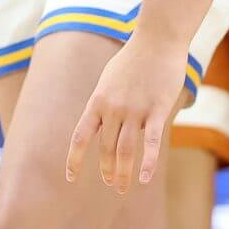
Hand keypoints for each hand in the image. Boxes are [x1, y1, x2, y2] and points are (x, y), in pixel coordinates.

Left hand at [67, 33, 192, 193]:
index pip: (80, 137)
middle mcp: (113, 108)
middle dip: (107, 170)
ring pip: (125, 150)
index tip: (70, 178)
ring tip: (122, 188)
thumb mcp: (109, 79)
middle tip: (111, 184)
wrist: (157, 39)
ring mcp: (135, 110)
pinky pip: (151, 143)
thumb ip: (104, 102)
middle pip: (105, 149)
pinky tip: (145, 179)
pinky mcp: (158, 110)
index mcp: (98, 101)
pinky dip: (148, 163)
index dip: (74, 159)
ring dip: (122, 173)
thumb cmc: (134, 58)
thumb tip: (100, 120)